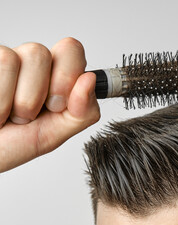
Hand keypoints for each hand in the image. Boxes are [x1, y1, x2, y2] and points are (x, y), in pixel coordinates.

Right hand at [0, 37, 99, 172]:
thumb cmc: (16, 143)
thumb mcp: (57, 133)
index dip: (66, 75)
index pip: (71, 49)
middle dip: (36, 92)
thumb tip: (89, 79)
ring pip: (14, 59)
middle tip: (30, 115)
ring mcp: (7, 60)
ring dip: (15, 101)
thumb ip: (82, 111)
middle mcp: (32, 63)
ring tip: (10, 115)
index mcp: (56, 76)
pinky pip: (0, 64)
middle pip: (40, 52)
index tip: (57, 105)